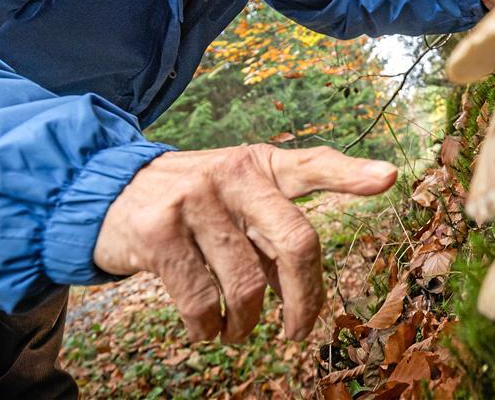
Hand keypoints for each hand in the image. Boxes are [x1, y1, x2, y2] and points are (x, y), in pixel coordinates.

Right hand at [93, 144, 397, 341]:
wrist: (105, 191)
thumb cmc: (191, 202)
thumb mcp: (234, 196)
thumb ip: (273, 227)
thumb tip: (305, 289)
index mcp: (258, 163)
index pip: (312, 165)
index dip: (351, 174)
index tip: (389, 177)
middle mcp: (232, 173)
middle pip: (296, 241)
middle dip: (305, 299)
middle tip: (300, 330)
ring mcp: (194, 199)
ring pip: (246, 285)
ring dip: (246, 324)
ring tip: (238, 331)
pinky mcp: (158, 232)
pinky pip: (200, 301)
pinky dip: (208, 328)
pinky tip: (207, 330)